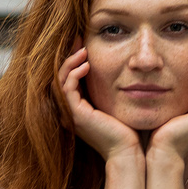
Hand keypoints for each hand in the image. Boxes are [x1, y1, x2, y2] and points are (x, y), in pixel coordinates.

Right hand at [57, 38, 141, 162]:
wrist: (127, 151)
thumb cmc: (127, 130)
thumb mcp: (116, 103)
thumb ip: (110, 89)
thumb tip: (120, 69)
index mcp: (77, 109)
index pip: (67, 78)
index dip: (72, 60)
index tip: (82, 43)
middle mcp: (70, 112)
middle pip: (60, 76)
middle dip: (68, 55)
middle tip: (78, 38)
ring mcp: (71, 114)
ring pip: (60, 80)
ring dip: (70, 62)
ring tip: (83, 50)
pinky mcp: (77, 115)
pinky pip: (67, 88)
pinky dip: (74, 74)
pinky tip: (87, 65)